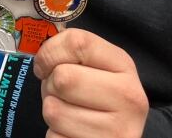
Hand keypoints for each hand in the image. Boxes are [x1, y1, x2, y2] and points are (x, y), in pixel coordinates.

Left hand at [33, 29, 148, 137]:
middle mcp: (128, 97)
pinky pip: (54, 137)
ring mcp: (119, 130)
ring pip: (53, 110)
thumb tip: (42, 54)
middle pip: (62, 78)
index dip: (49, 52)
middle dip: (49, 85)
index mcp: (124, 65)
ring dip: (51, 112)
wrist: (114, 135)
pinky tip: (72, 132)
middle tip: (60, 93)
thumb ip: (71, 51)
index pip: (77, 42)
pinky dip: (55, 135)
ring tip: (68, 113)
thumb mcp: (93, 66)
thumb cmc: (95, 95)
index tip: (45, 65)